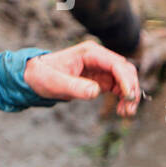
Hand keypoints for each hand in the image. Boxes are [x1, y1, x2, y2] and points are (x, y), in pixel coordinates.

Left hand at [23, 40, 141, 118]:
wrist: (34, 76)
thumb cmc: (42, 75)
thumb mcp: (55, 82)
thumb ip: (74, 86)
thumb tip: (95, 92)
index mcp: (90, 53)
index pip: (116, 64)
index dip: (125, 79)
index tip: (128, 96)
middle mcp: (99, 58)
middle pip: (125, 71)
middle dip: (131, 89)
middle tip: (129, 108)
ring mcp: (101, 68)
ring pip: (125, 80)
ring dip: (130, 95)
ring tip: (126, 113)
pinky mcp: (101, 79)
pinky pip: (119, 87)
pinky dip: (124, 98)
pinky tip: (123, 110)